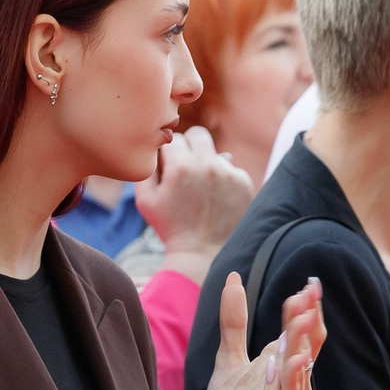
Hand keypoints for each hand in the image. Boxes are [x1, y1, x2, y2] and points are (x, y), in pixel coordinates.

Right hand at [138, 127, 254, 286]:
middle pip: (198, 135)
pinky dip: (224, 180)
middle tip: (187, 168)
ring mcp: (228, 172)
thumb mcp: (145, 200)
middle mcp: (207, 163)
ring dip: (208, 166)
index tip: (169, 169)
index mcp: (180, 165)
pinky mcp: (244, 182)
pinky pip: (232, 170)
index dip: (169, 153)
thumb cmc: (170, 227)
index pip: (174, 139)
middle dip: (190, 148)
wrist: (202, 254)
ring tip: (203, 192)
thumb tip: (157, 149)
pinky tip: (217, 199)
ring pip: (216, 154)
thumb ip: (147, 169)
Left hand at [203, 272, 326, 389]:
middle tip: (311, 293)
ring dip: (303, 341)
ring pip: (302, 366)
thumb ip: (234, 322)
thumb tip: (233, 278)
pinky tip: (296, 358)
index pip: (299, 330)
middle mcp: (292, 377)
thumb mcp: (231, 357)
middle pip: (307, 343)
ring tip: (305, 316)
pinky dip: (294, 376)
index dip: (305, 309)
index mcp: (284, 361)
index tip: (308, 285)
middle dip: (310, 317)